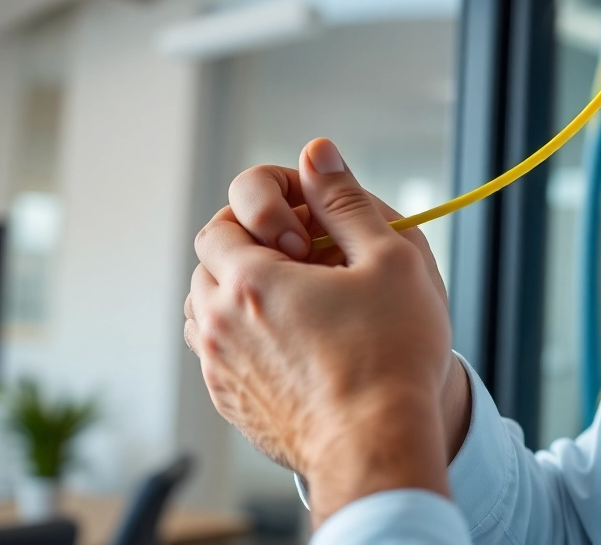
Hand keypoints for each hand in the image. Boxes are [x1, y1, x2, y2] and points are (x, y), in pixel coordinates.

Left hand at [184, 139, 456, 522]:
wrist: (379, 447)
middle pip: (210, 265)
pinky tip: (298, 346)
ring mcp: (221, 372)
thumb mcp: (388, 258)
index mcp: (250, 281)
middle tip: (309, 263)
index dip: (264, 214)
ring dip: (242, 295)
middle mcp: (220, 326)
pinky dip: (246, 339)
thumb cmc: (392, 355)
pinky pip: (222, 356)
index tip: (307, 231)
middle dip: (251, 251)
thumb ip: (345, 199)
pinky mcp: (232, 406)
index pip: (224, 222)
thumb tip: (316, 153)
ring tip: (301, 303)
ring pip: (208, 312)